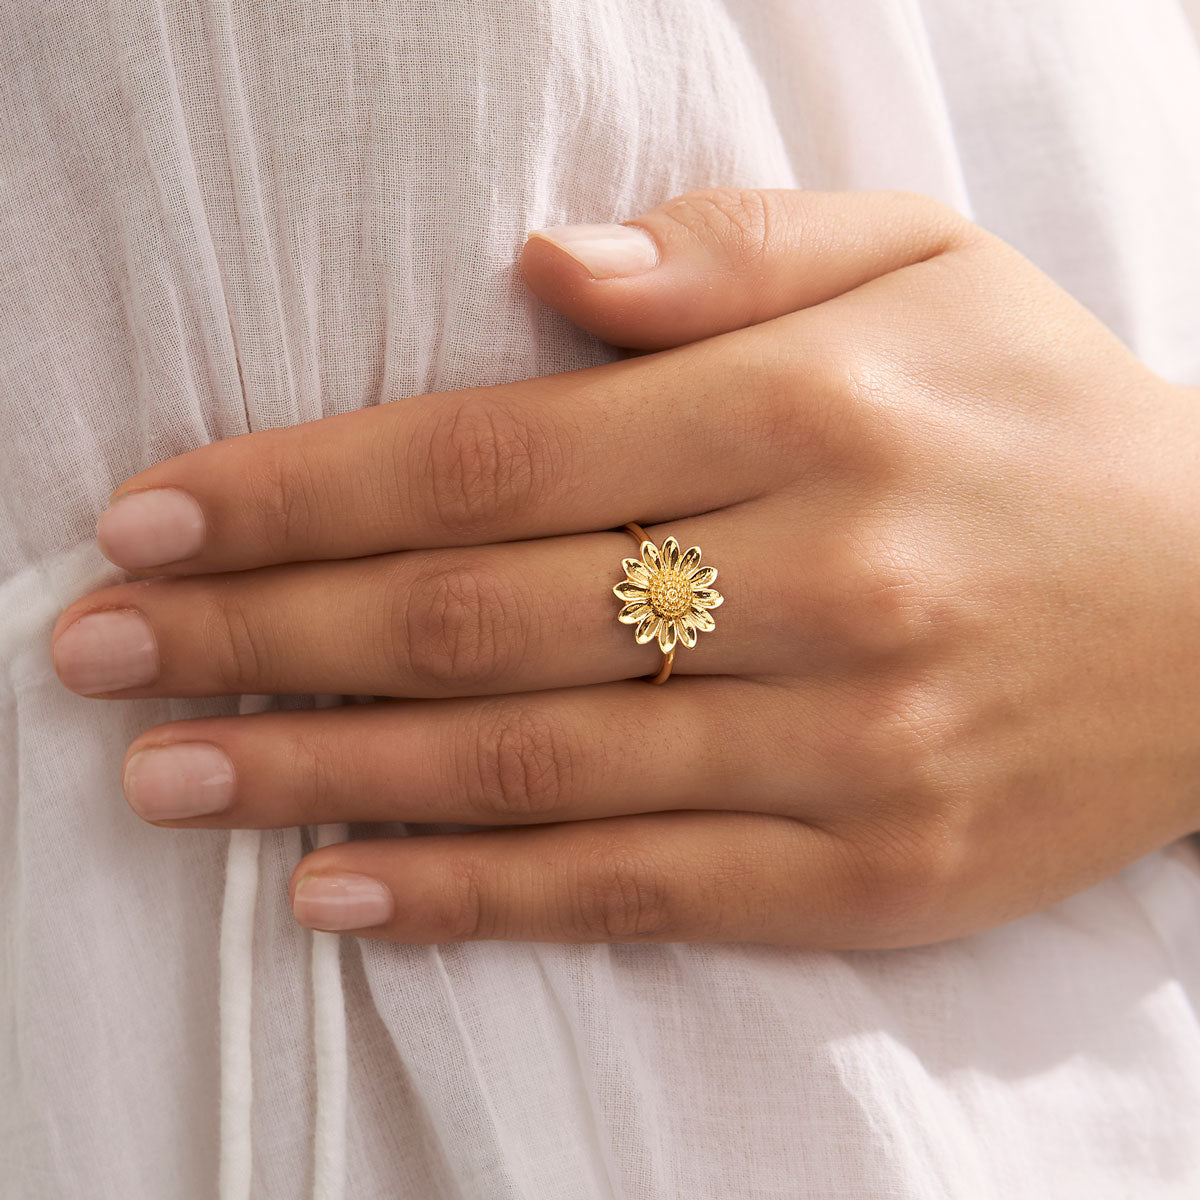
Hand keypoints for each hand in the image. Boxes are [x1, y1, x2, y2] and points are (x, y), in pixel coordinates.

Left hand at [51, 188, 1199, 946]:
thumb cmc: (1054, 422)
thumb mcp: (927, 261)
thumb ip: (729, 251)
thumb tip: (533, 268)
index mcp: (813, 408)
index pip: (489, 452)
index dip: (302, 488)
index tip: (157, 514)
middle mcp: (821, 580)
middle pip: (475, 615)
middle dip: (261, 634)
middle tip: (99, 650)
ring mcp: (846, 748)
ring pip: (529, 770)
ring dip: (322, 776)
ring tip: (168, 774)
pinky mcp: (873, 873)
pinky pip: (632, 891)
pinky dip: (468, 898)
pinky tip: (334, 892)